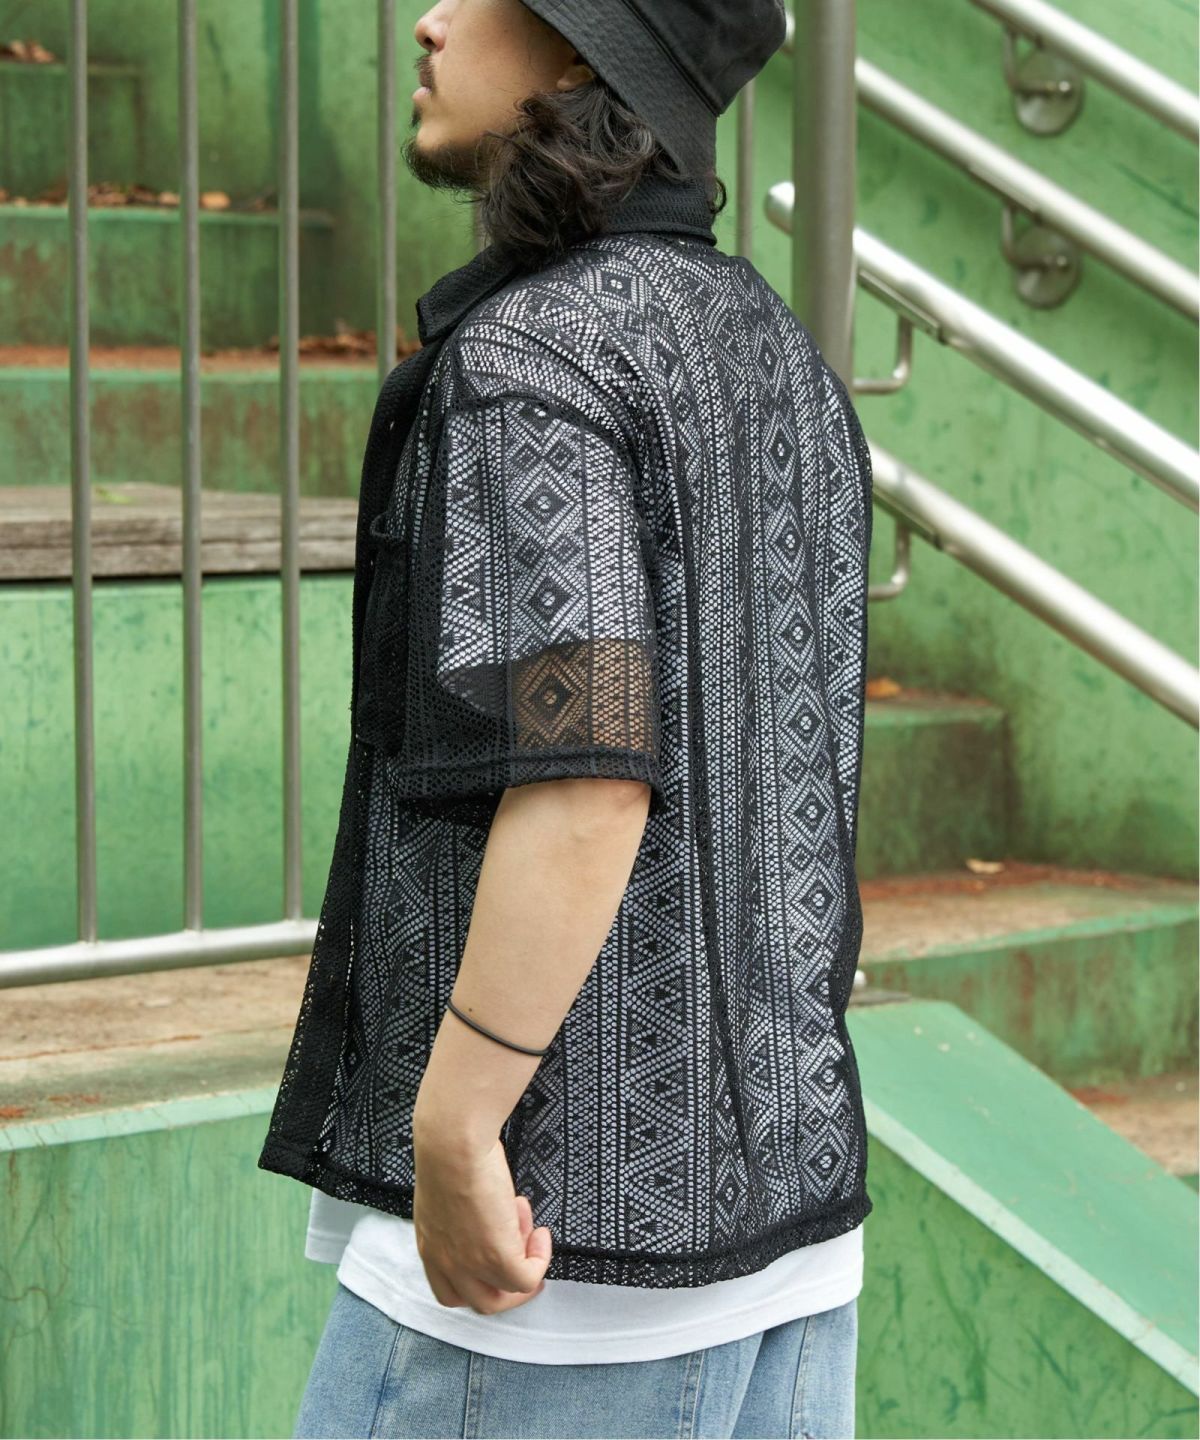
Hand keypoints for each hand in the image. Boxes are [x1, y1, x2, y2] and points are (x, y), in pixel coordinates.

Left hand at [412, 1131, 552, 1313]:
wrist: (453, 1143)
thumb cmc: (448, 1153)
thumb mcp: (445, 1197)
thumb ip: (459, 1219)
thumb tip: (486, 1218)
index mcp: (430, 1248)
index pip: (451, 1291)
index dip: (480, 1282)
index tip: (499, 1265)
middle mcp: (446, 1264)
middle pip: (480, 1302)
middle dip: (507, 1287)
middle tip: (527, 1263)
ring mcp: (470, 1264)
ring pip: (504, 1295)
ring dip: (525, 1265)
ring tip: (532, 1229)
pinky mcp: (497, 1256)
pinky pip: (527, 1277)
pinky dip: (540, 1259)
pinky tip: (541, 1233)